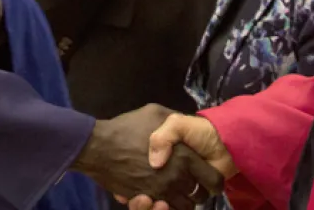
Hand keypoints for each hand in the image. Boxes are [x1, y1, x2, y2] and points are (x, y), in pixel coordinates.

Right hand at [73, 104, 223, 209]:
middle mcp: (175, 178)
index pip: (213, 180)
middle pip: (199, 197)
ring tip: (177, 193)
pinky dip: (163, 207)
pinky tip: (159, 197)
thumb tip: (186, 131)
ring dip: (182, 202)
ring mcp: (159, 192)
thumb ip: (176, 122)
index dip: (215, 181)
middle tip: (194, 185)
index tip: (210, 178)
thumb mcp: (156, 112)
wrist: (98, 147)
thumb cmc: (127, 128)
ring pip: (183, 207)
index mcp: (184, 157)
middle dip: (199, 193)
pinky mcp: (145, 199)